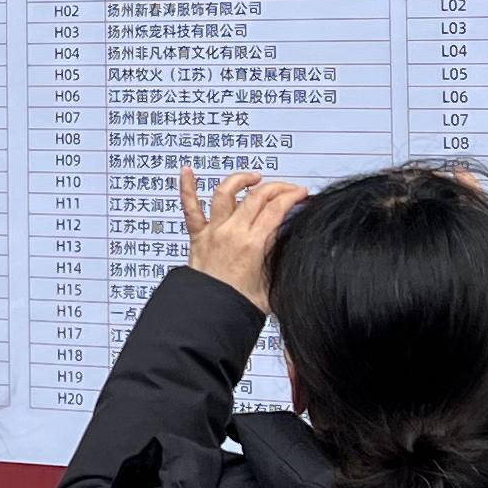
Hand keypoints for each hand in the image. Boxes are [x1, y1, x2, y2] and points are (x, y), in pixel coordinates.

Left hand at [179, 167, 305, 310]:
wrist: (210, 315)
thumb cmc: (238, 306)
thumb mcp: (272, 286)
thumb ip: (279, 260)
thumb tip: (287, 243)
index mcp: (253, 244)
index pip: (276, 208)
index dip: (292, 196)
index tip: (301, 193)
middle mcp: (232, 232)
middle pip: (257, 196)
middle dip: (277, 187)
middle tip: (288, 189)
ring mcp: (213, 231)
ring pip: (226, 192)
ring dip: (242, 180)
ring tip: (254, 178)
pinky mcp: (197, 236)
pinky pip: (190, 207)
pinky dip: (187, 187)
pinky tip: (186, 171)